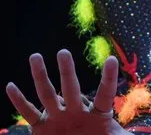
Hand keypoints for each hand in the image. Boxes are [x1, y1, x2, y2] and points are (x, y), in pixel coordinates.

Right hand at [6, 49, 126, 134]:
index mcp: (98, 114)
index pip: (104, 93)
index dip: (108, 78)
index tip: (111, 59)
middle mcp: (76, 112)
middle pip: (71, 88)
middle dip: (67, 71)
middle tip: (63, 52)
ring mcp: (58, 118)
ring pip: (47, 94)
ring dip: (40, 76)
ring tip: (35, 56)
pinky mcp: (42, 129)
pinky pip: (29, 113)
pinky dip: (19, 101)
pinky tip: (11, 86)